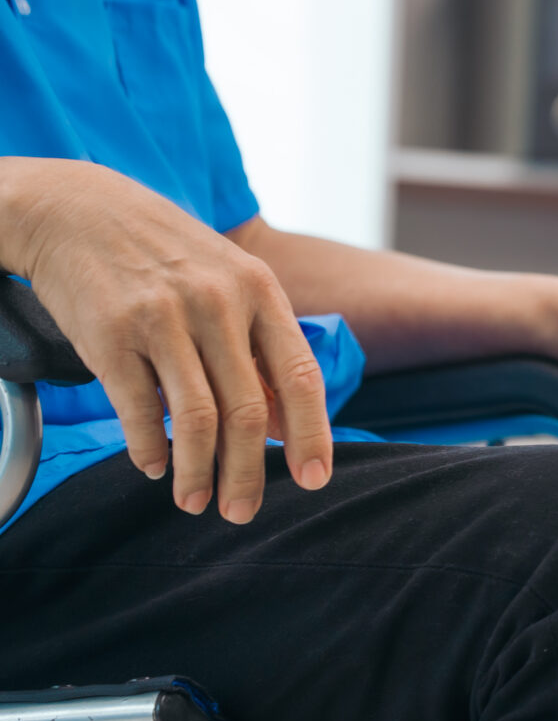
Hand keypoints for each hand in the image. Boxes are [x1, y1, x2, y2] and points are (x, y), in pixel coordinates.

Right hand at [0, 158, 330, 521]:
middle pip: (248, 411)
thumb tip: (283, 423)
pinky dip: (147, 449)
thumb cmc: (167, 254)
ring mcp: (162, 318)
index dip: (312, 436)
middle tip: (244, 511)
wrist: (79, 209)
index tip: (314, 480)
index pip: (300, 378)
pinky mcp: (109, 334)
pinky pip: (136, 409)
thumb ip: (260, 346)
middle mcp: (216, 304)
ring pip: (195, 420)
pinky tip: (153, 467)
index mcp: (259, 292)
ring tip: (196, 501)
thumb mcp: (230, 281)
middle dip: (250, 473)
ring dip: (198, 472)